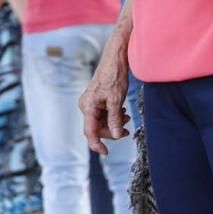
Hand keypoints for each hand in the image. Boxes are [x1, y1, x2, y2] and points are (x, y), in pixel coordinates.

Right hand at [79, 25, 131, 154]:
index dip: (97, 144)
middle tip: (126, 129)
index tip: (106, 153)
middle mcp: (86, 106)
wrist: (115, 60)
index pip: (90, 132)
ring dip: (114, 123)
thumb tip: (115, 135)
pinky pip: (102, 114)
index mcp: (87, 107)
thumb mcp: (116, 100)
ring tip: (126, 117)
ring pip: (101, 121)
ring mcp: (90, 103)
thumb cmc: (113, 77)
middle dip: (111, 131)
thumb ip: (115, 119)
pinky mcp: (96, 100)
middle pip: (96, 128)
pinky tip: (122, 112)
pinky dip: (113, 116)